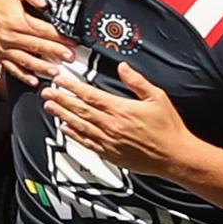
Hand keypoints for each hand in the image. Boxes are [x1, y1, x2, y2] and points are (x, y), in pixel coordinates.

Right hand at [0, 0, 73, 85]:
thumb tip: (43, 0)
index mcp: (15, 21)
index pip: (41, 31)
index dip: (57, 37)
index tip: (72, 42)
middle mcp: (8, 36)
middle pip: (36, 47)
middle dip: (54, 53)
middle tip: (70, 58)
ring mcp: (3, 47)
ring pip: (25, 60)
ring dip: (40, 67)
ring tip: (55, 73)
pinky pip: (11, 67)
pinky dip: (22, 75)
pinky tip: (33, 81)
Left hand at [40, 62, 195, 177]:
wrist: (174, 156)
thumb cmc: (168, 128)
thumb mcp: (157, 97)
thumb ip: (137, 81)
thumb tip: (123, 67)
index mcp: (120, 109)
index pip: (89, 95)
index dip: (72, 87)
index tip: (60, 80)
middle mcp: (110, 126)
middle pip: (79, 110)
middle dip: (61, 99)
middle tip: (47, 92)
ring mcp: (108, 141)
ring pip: (79, 126)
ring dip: (62, 115)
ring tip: (50, 107)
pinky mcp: (110, 154)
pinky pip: (86, 143)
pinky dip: (73, 135)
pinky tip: (65, 129)